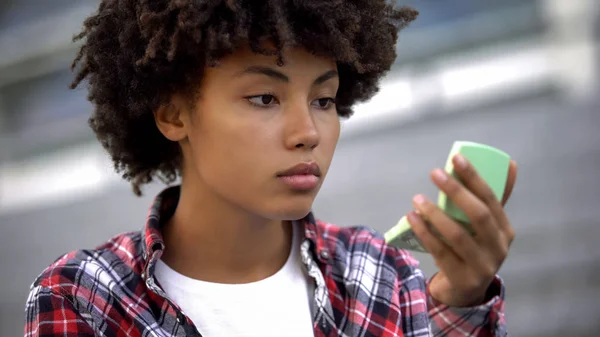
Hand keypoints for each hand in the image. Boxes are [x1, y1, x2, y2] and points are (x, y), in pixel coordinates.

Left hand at [406, 154, 517, 306]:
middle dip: (456, 191)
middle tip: (435, 173)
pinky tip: (412, 218)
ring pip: (458, 235)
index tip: (456, 158)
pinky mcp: (462, 279)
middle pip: (478, 215)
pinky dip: (425, 233)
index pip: (492, 199)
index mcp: (505, 230)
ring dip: (435, 214)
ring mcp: (482, 266)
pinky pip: (440, 252)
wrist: (465, 292)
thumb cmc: (473, 250)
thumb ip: (493, 200)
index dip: (475, 177)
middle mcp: (498, 248)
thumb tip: (511, 164)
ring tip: (417, 199)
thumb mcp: (485, 228)